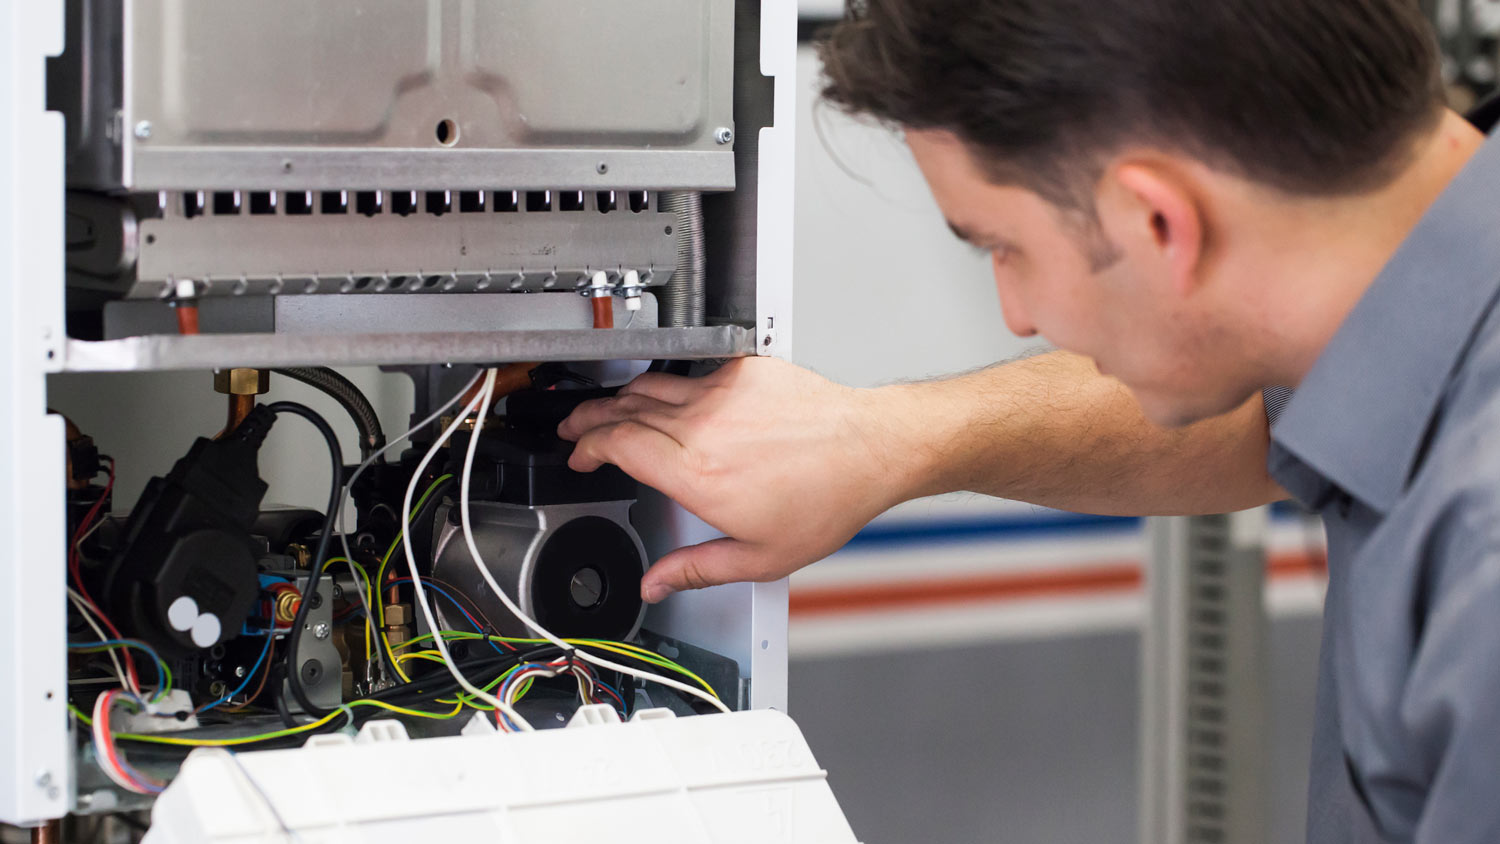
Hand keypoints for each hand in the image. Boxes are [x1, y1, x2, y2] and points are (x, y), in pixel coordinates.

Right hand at [558, 358, 911, 602]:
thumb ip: (697, 569)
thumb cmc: (827, 498)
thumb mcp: (760, 557)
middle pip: (624, 410)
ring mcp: (723, 393)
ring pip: (651, 386)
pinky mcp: (743, 371)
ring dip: (621, 397)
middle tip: (576, 429)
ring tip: (608, 410)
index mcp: (696, 472)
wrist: (870, 449)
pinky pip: (690, 373)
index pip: (617, 444)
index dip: (588, 447)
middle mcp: (703, 426)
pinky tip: (664, 394)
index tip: (579, 455)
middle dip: (590, 419)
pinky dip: (668, 384)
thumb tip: (657, 584)